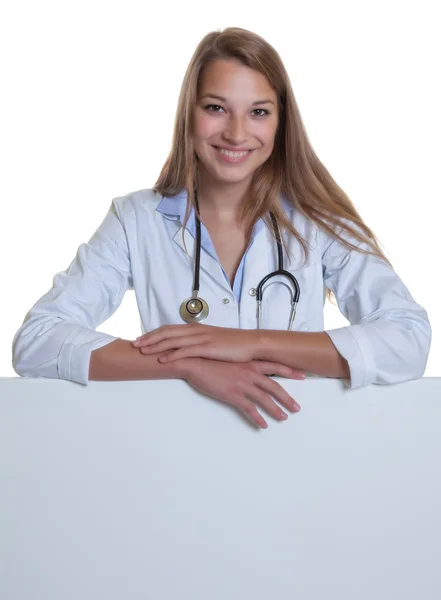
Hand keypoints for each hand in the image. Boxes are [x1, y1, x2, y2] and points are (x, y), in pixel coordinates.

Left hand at [131, 324, 259, 362]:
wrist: (253, 344)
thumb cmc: (235, 344)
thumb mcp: (214, 340)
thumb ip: (200, 342)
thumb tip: (188, 348)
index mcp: (197, 328)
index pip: (170, 328)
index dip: (154, 333)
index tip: (141, 338)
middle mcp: (197, 330)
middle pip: (167, 332)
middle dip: (149, 338)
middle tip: (134, 344)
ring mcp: (202, 338)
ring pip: (173, 341)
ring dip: (156, 346)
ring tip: (142, 351)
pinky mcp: (208, 348)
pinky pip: (186, 351)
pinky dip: (172, 355)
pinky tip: (162, 360)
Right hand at [177, 357, 303, 428]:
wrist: (194, 362)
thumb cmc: (210, 360)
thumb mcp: (230, 359)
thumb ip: (242, 365)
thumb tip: (251, 371)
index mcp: (249, 363)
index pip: (276, 366)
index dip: (290, 371)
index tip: (303, 376)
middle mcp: (249, 372)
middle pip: (274, 386)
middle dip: (287, 398)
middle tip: (297, 408)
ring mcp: (241, 383)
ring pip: (264, 399)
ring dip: (276, 410)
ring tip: (283, 418)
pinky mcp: (232, 394)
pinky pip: (249, 408)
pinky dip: (258, 418)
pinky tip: (262, 425)